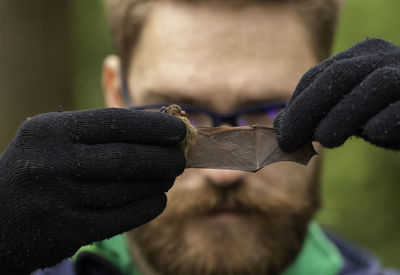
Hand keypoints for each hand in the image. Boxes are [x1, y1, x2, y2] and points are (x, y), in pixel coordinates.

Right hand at [0, 108, 185, 273]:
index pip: (115, 123)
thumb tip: (158, 126)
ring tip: (170, 176)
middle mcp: (50, 163)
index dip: (154, 126)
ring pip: (126, 190)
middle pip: (126, 158)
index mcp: (49, 132)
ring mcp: (56, 200)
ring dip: (158, 182)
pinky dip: (147, 207)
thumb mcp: (55, 138)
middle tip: (181, 157)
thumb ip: (101, 129)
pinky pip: (120, 218)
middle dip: (163, 157)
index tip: (180, 129)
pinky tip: (159, 199)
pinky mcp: (66, 231)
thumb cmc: (38, 168)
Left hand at [274, 38, 399, 151]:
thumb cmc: (387, 113)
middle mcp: (386, 58)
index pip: (320, 74)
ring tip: (326, 141)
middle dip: (307, 109)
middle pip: (340, 76)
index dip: (297, 104)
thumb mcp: (351, 109)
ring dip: (342, 117)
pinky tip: (374, 136)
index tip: (282, 132)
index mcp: (362, 56)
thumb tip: (281, 128)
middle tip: (289, 140)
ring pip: (375, 86)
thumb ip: (321, 113)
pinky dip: (383, 125)